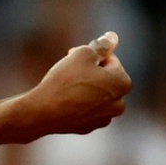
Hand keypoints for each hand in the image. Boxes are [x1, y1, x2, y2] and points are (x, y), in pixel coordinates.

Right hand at [13, 32, 131, 138]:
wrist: (42, 112)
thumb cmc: (64, 81)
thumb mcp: (83, 54)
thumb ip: (101, 45)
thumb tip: (113, 36)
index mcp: (122, 83)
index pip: (111, 61)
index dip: (92, 56)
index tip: (74, 57)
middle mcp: (119, 103)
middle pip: (106, 80)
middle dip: (91, 72)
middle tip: (70, 69)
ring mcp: (103, 118)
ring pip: (96, 96)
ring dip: (86, 88)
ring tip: (66, 87)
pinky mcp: (88, 128)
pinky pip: (86, 110)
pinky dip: (78, 103)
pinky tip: (63, 101)